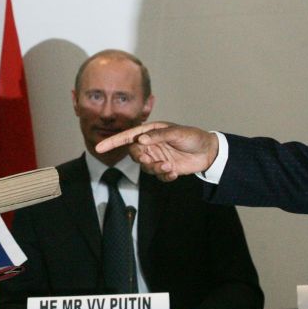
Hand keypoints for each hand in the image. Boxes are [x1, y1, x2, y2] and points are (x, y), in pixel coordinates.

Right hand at [95, 122, 217, 181]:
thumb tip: (140, 139)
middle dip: (142, 159)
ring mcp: (157, 157)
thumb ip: (158, 136)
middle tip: (154, 160)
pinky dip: (164, 176)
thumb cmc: (193, 137)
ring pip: (145, 167)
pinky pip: (157, 176)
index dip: (112, 142)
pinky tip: (175, 173)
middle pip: (134, 154)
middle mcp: (151, 144)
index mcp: (150, 132)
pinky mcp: (164, 168)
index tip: (99, 147)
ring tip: (169, 167)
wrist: (209, 152)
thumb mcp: (176, 133)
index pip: (128, 136)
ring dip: (155, 169)